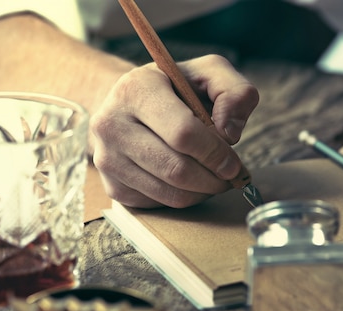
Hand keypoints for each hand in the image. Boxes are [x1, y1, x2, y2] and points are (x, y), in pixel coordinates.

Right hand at [90, 54, 258, 207]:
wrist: (128, 104)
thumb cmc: (174, 90)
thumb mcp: (208, 74)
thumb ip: (234, 92)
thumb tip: (230, 133)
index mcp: (136, 90)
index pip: (183, 133)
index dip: (215, 153)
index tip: (233, 162)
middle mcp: (112, 124)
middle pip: (177, 170)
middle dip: (213, 179)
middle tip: (230, 176)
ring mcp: (108, 158)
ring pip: (170, 194)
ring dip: (203, 192)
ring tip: (214, 178)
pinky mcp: (113, 186)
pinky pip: (159, 205)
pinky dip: (184, 198)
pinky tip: (189, 181)